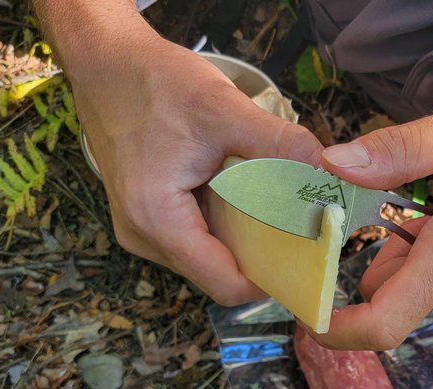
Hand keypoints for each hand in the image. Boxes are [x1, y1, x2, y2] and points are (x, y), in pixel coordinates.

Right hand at [72, 36, 321, 303]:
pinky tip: (250, 196)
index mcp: (158, 220)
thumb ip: (278, 144)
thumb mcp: (224, 109)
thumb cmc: (154, 81)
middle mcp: (144, 237)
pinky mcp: (147, 215)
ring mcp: (141, 229)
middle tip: (306, 231)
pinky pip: (196, 236)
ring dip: (246, 240)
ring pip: (209, 257)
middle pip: (219, 274)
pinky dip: (227, 224)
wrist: (104, 59)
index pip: (226, 284)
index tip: (311, 260)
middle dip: (264, 258)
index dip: (273, 280)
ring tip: (282, 211)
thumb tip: (328, 169)